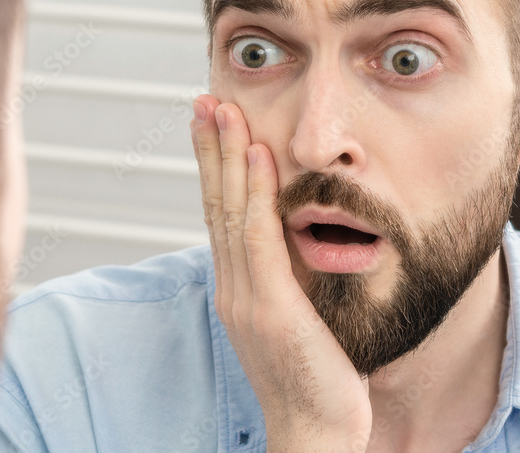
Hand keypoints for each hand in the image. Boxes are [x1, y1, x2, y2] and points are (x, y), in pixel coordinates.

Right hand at [191, 94, 371, 451]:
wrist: (315, 432)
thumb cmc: (316, 380)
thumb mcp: (300, 317)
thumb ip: (293, 278)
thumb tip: (302, 240)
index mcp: (239, 288)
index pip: (220, 215)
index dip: (214, 167)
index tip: (212, 125)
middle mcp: (234, 287)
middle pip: (215, 203)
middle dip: (209, 148)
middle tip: (204, 99)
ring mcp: (247, 296)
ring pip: (229, 211)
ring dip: (224, 155)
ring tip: (221, 109)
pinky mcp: (271, 307)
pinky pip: (259, 239)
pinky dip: (253, 193)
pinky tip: (254, 156)